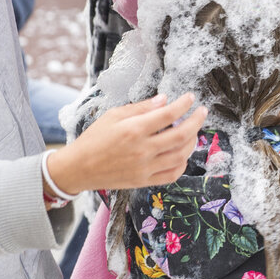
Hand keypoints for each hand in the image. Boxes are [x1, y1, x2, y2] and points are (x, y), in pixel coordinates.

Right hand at [47, 93, 206, 191]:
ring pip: (181, 155)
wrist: (78, 168)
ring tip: (193, 131)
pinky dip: (182, 163)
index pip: (168, 114)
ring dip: (192, 141)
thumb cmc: (94, 138)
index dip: (183, 104)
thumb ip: (141, 108)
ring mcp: (145, 168)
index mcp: (133, 130)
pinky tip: (182, 153)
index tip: (190, 97)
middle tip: (202, 112)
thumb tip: (165, 100)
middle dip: (196, 121)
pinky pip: (172, 174)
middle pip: (181, 135)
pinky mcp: (144, 181)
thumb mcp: (113, 115)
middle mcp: (142, 150)